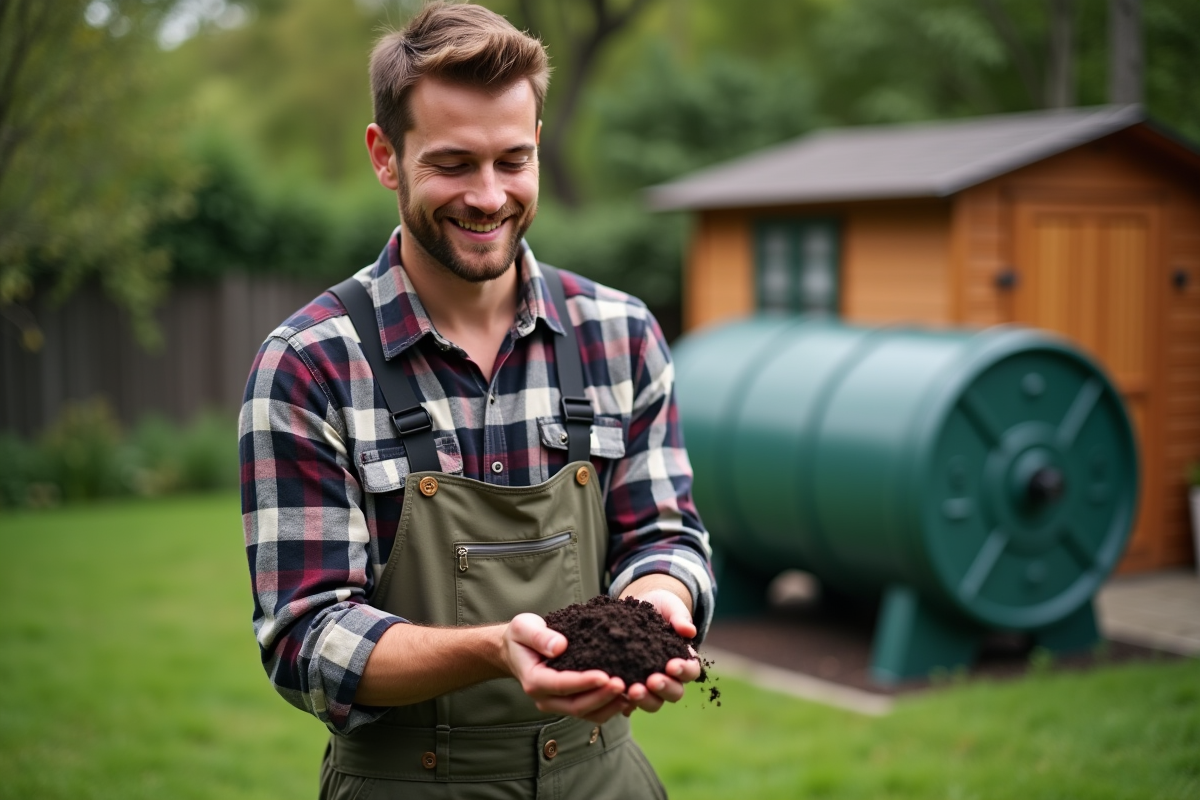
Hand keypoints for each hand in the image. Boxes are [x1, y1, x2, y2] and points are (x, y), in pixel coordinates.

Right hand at [501, 613, 630, 722]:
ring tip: (631, 693)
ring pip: (588, 714)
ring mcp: (558, 704)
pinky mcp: (571, 703)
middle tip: (624, 684)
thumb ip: (539, 636)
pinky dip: (611, 707)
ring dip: (610, 706)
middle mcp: (546, 699)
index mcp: (534, 680)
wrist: (518, 650)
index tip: (605, 675)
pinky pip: (593, 712)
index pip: (561, 685)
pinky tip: (629, 697)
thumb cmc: (522, 636)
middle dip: (601, 696)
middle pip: (577, 706)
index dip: (584, 682)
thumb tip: (560, 646)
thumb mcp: (524, 628)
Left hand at [620, 578, 702, 714]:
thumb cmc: (660, 607)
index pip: (691, 671)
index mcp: (684, 660)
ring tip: (632, 690)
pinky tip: (615, 694)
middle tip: (652, 681)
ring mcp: (650, 685)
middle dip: (664, 688)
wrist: (638, 607)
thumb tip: (689, 631)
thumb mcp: (671, 607)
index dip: (684, 671)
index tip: (672, 666)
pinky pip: (629, 700)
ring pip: (654, 702)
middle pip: (675, 693)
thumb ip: (680, 618)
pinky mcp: (631, 685)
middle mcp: (671, 678)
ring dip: (645, 699)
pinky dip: (624, 701)